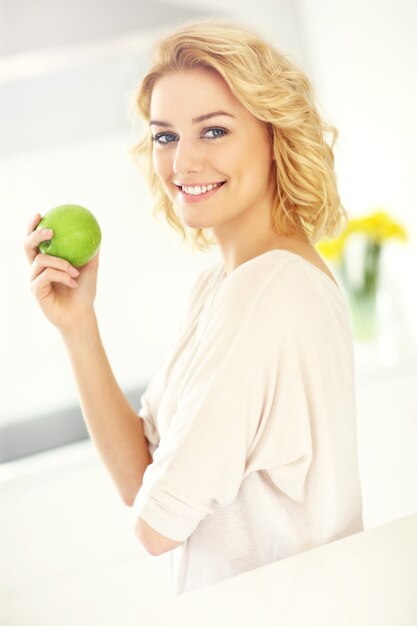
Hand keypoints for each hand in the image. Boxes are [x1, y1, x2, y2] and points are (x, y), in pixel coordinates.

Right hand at [24, 213, 99, 331]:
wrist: (81, 314)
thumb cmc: (84, 293)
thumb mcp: (90, 269)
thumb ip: (90, 252)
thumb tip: (98, 232)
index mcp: (45, 262)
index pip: (34, 241)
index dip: (33, 227)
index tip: (40, 214)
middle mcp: (36, 270)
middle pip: (27, 246)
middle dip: (35, 235)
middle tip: (50, 231)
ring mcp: (34, 280)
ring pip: (41, 260)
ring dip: (61, 263)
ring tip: (75, 271)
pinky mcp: (36, 291)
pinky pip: (47, 275)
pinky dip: (62, 276)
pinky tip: (73, 281)